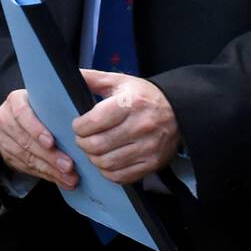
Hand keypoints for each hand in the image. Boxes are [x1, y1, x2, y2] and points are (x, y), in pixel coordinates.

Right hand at [0, 89, 77, 188]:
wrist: (27, 116)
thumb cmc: (46, 105)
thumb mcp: (51, 99)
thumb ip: (60, 102)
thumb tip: (83, 111)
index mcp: (15, 100)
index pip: (21, 113)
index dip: (36, 129)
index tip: (51, 142)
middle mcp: (4, 119)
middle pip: (25, 141)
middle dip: (49, 156)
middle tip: (68, 166)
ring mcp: (3, 138)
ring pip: (26, 157)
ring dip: (50, 170)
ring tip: (68, 177)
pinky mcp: (6, 155)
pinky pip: (26, 168)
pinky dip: (45, 175)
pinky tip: (60, 179)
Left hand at [73, 70, 181, 184]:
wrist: (180, 111)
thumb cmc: (146, 97)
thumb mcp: (122, 82)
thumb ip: (94, 79)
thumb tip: (70, 74)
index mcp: (131, 103)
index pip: (94, 122)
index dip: (79, 126)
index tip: (79, 125)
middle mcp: (141, 125)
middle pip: (97, 145)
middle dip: (83, 143)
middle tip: (84, 139)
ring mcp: (148, 147)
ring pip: (106, 163)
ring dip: (94, 158)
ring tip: (95, 149)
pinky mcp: (152, 163)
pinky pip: (120, 176)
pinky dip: (108, 171)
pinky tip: (108, 160)